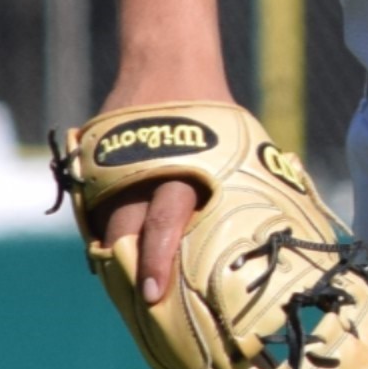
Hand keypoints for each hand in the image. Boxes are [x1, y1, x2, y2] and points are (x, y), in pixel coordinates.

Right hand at [94, 47, 223, 307]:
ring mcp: (111, 166)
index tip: (152, 296)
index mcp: (183, 169)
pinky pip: (92, 207)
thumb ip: (242, 188)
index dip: (155, 263)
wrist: (166, 62)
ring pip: (103, 223)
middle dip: (127, 271)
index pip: (163, 223)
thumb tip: (276, 240)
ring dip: (112, 255)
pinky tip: (112, 252)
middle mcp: (142, 171)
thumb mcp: (234, 147)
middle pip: (124, 232)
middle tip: (136, 306)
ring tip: (123, 286)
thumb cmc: (211, 113)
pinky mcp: (91, 161)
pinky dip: (101, 230)